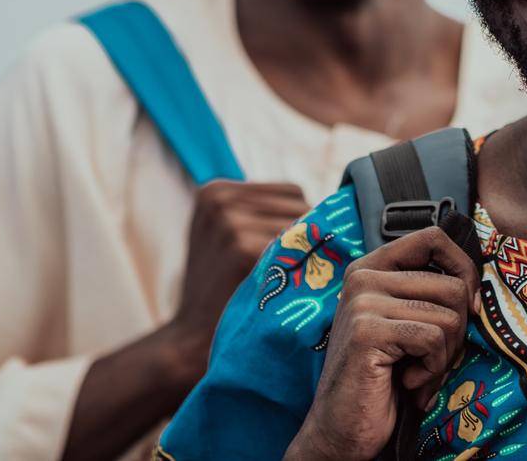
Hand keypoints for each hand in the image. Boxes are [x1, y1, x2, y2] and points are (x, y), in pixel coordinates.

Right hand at [167, 180, 312, 359]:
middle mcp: (221, 200)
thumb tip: (336, 200)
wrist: (190, 337)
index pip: (292, 192)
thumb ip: (258, 211)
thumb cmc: (221, 287)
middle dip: (306, 238)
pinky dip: (301, 271)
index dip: (301, 223)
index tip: (291, 253)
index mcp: (215, 190)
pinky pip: (298, 251)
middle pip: (301, 207)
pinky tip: (285, 289)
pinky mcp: (241, 247)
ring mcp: (230, 222)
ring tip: (286, 281)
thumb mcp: (225, 235)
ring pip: (304, 229)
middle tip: (294, 271)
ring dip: (306, 255)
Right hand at [285, 227, 480, 460]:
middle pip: (453, 286)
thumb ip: (429, 295)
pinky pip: (434, 340)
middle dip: (457, 333)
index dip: (464, 268)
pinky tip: (407, 382)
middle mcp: (363, 277)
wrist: (342, 430)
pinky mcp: (369, 332)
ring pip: (450, 316)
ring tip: (418, 373)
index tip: (469, 305)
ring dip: (444, 356)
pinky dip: (432, 370)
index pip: (434, 238)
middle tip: (433, 360)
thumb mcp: (406, 324)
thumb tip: (477, 284)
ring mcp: (363, 302)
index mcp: (371, 267)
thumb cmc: (383, 378)